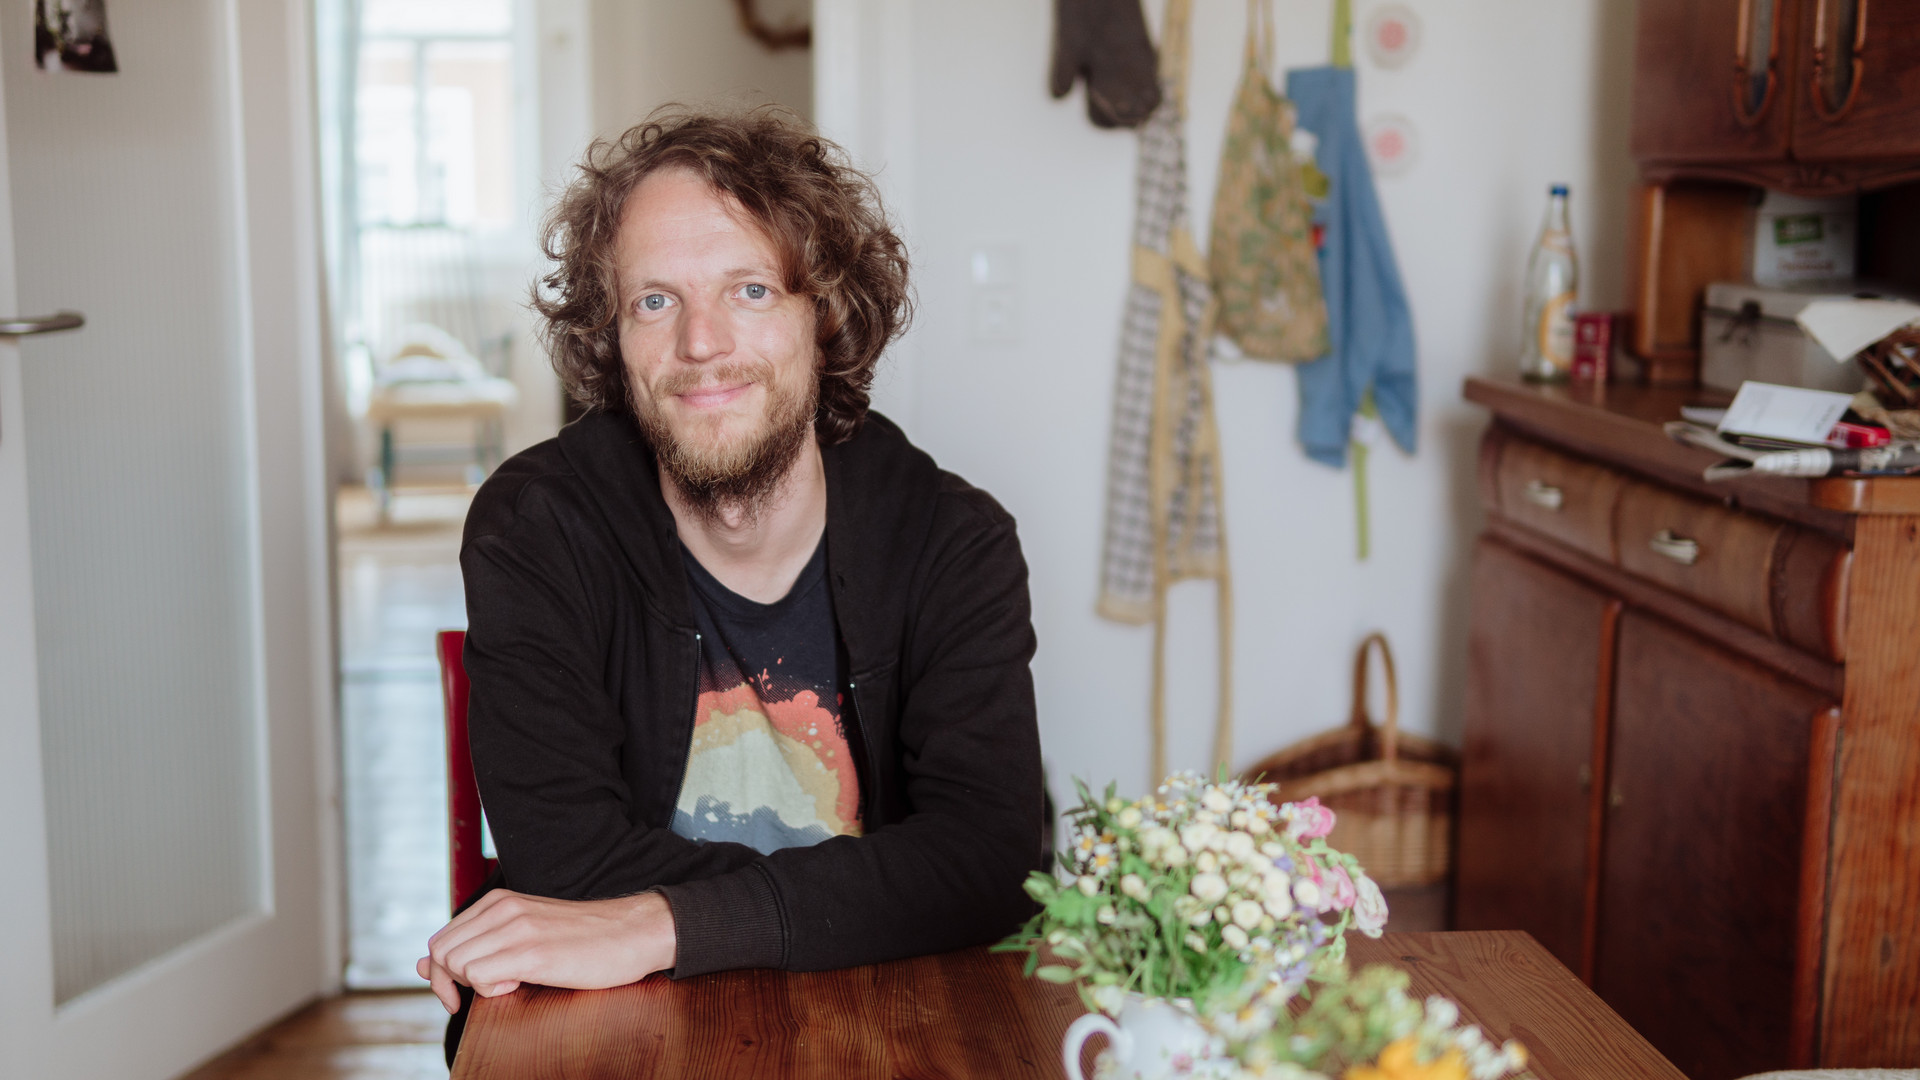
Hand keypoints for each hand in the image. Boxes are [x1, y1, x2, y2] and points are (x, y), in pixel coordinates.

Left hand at [415, 889, 677, 1012]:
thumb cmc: (584, 940)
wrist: (634, 933)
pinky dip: (491, 990)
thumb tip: (421, 965)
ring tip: (513, 981)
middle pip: (440, 953)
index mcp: (499, 902)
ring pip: (455, 964)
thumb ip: (476, 945)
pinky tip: (520, 984)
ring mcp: (516, 928)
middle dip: (450, 983)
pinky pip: (479, 976)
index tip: (463, 994)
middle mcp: (503, 909)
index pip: (440, 940)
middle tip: (489, 992)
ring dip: (476, 984)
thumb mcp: (525, 935)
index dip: (443, 973)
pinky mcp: (532, 952)